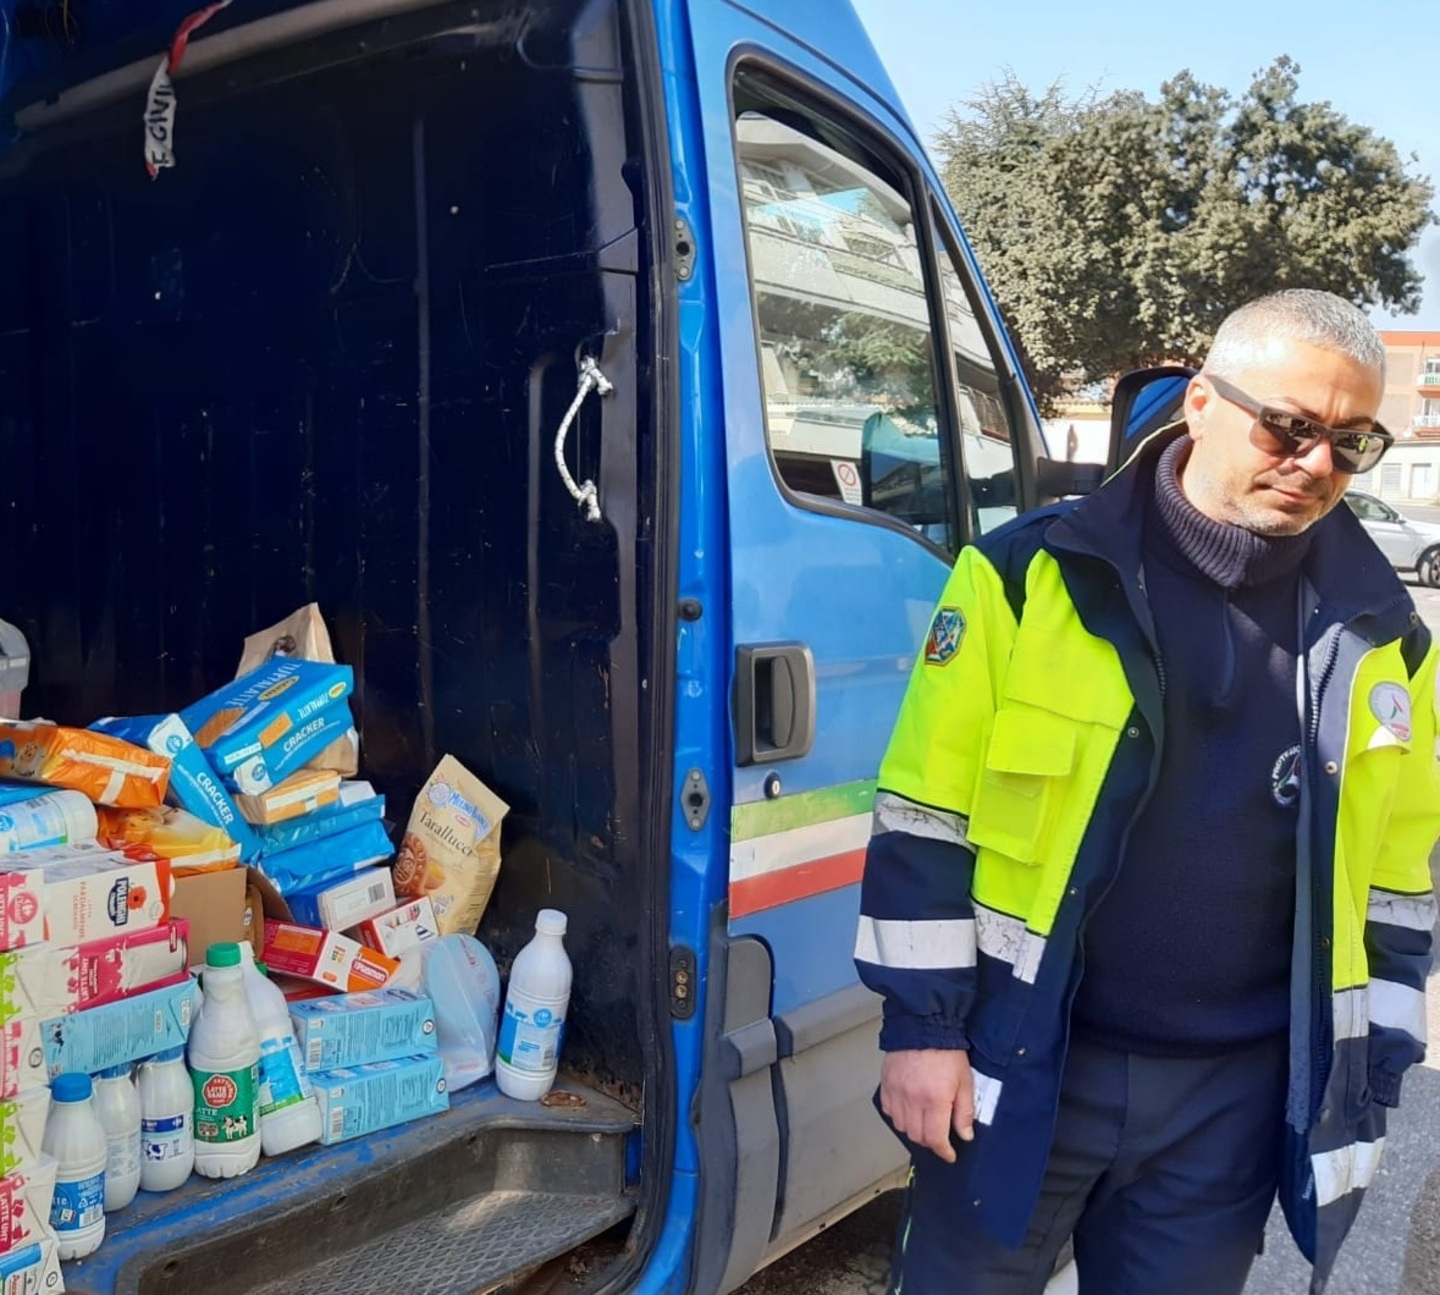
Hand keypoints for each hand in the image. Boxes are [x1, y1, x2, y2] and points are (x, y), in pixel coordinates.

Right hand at [879, 1048, 974, 1162]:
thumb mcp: (965, 1081)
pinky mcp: (886, 1083)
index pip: (935, 1138)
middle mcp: (912, 1100)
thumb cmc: (947, 1052)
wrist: (923, 1025)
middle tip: (939, 1136)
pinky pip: (888, 1110)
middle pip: (917, 1135)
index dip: (944, 1151)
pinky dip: (897, 1115)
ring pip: (900, 1126)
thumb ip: (965, 1111)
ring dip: (913, 1129)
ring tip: (923, 1122)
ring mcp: (896, 1092)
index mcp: (934, 1100)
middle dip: (930, 1141)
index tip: (949, 1154)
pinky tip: (907, 1110)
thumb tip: (965, 1135)